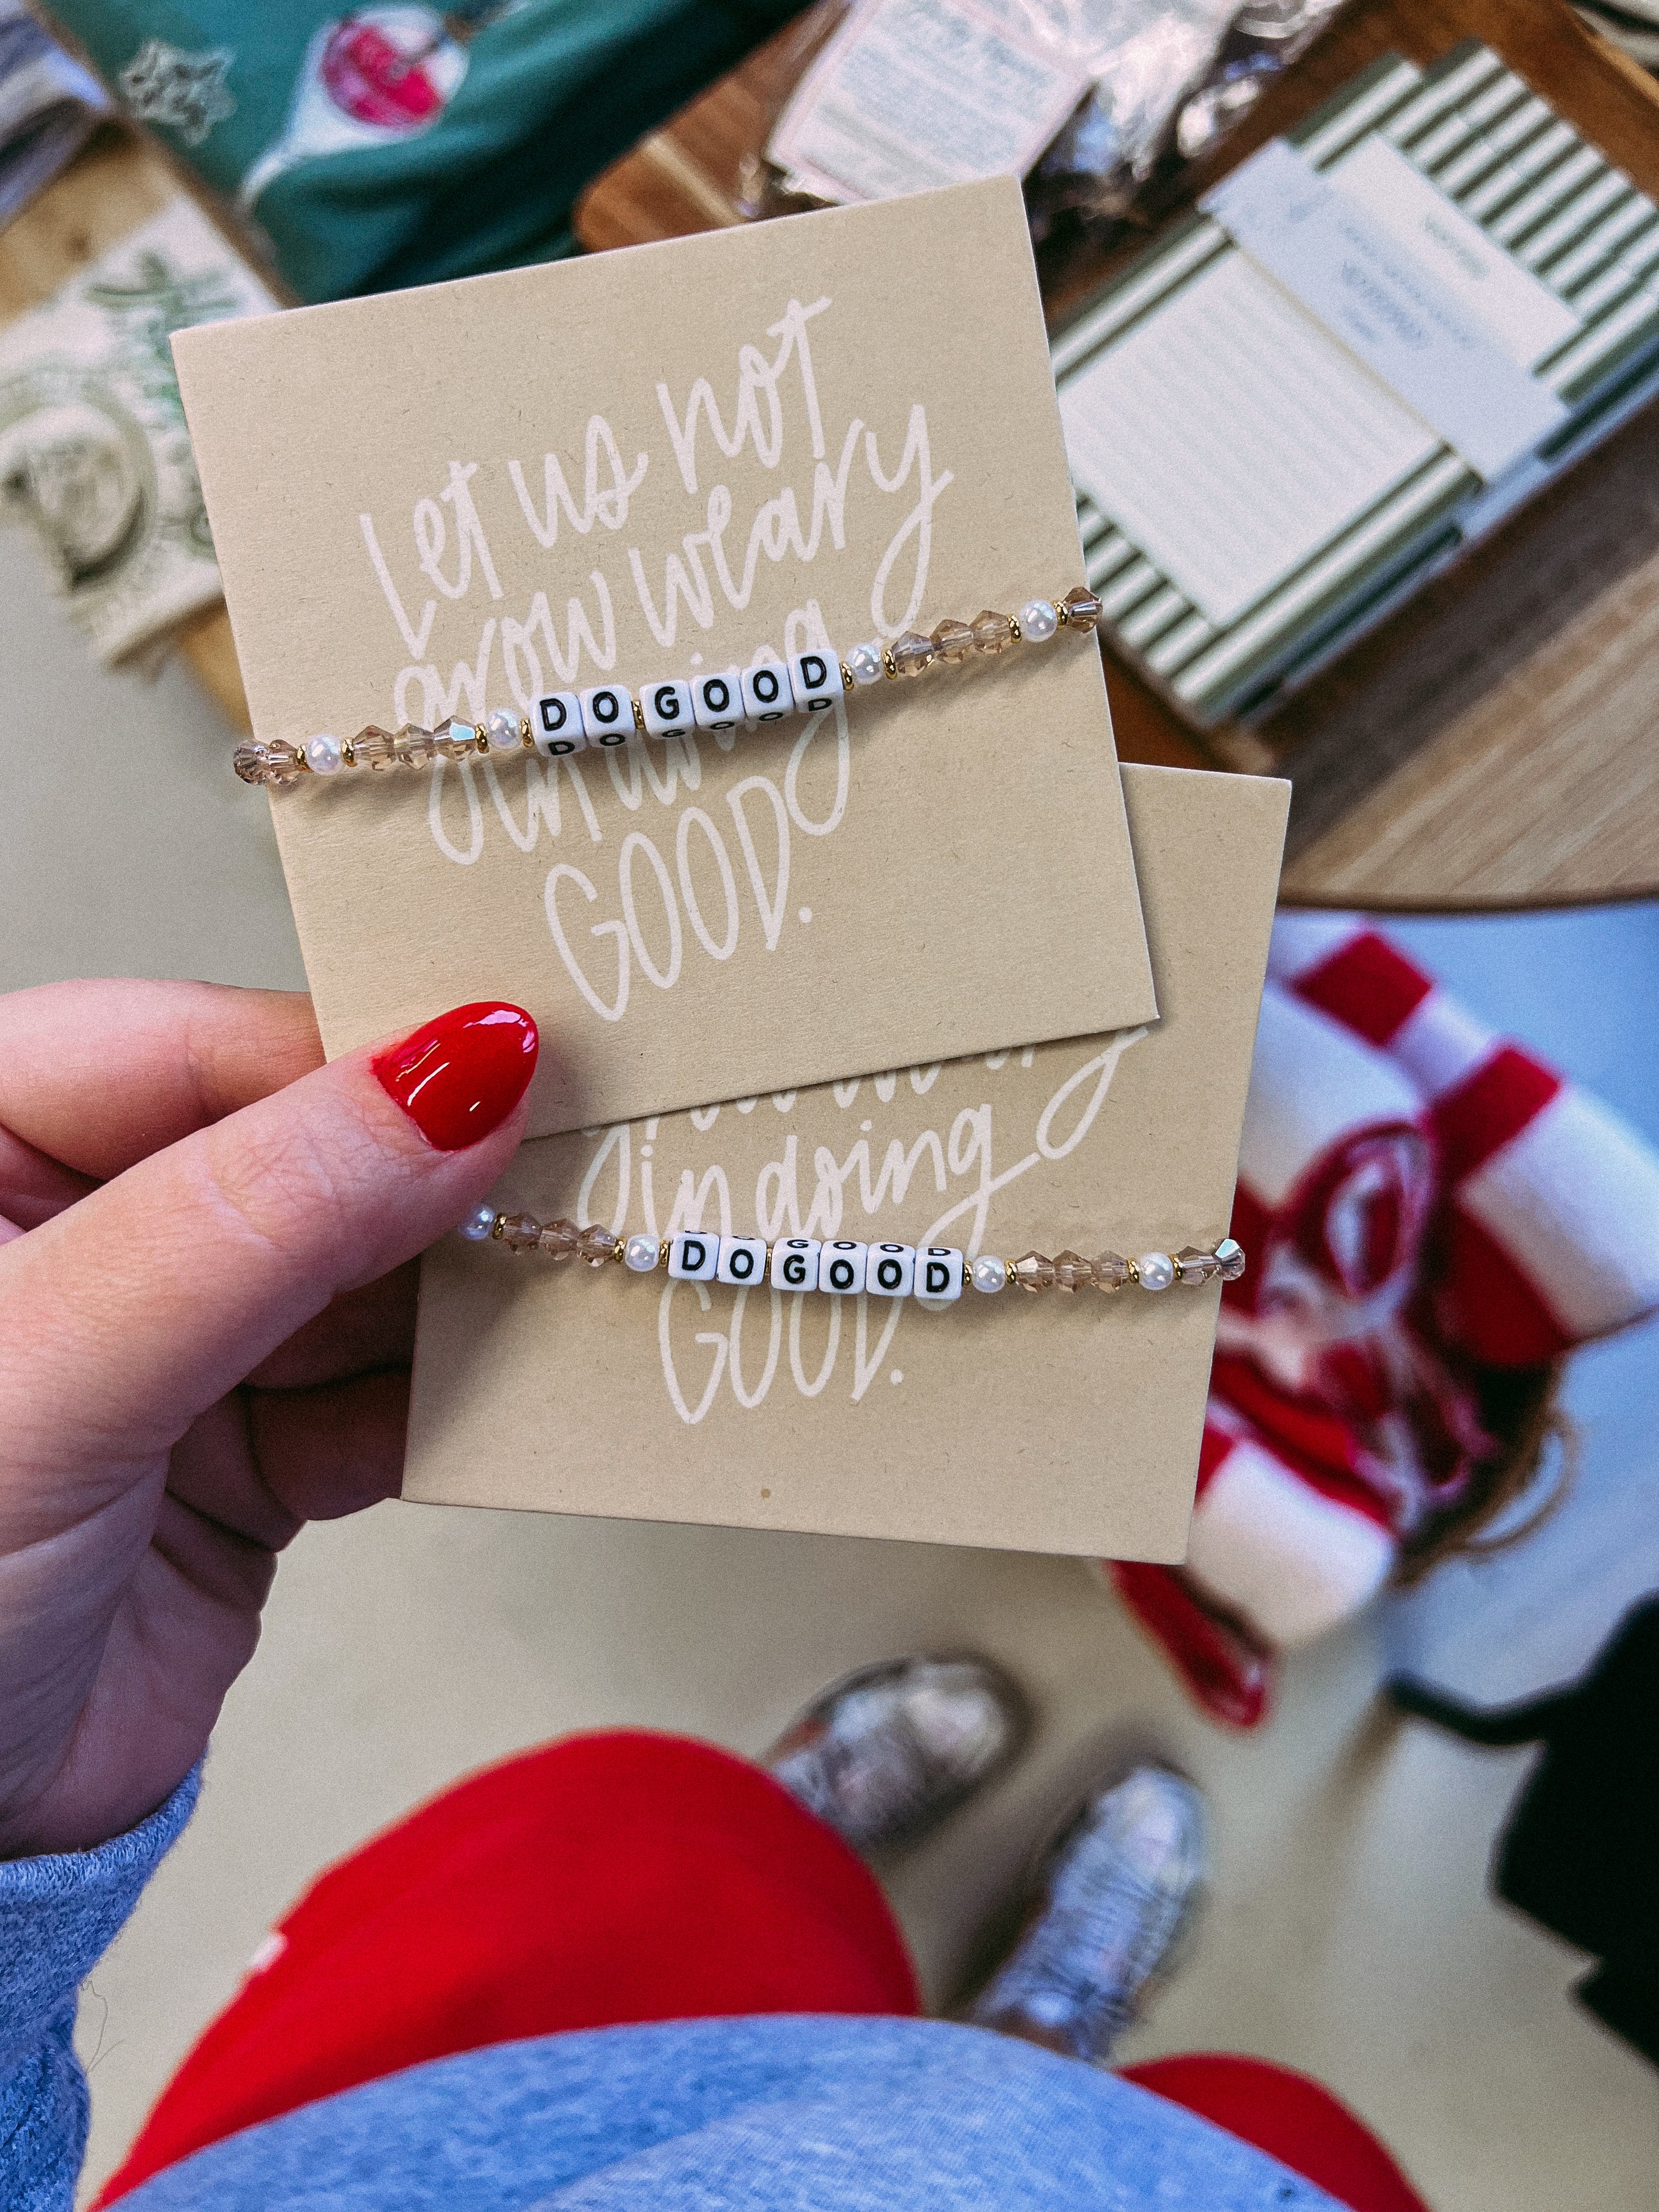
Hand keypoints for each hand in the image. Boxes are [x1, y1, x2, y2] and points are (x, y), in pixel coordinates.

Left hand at [0, 983, 536, 1858]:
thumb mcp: (53, 1373)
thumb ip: (255, 1215)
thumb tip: (453, 1077)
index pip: (203, 1047)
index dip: (361, 1061)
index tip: (514, 1075)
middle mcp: (83, 1227)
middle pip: (309, 1150)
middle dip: (433, 1182)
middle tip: (570, 1183)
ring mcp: (168, 1345)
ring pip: (365, 1273)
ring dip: (462, 1298)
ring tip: (554, 1295)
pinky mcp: (237, 1456)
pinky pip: (380, 1396)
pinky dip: (446, 1406)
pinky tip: (495, 1407)